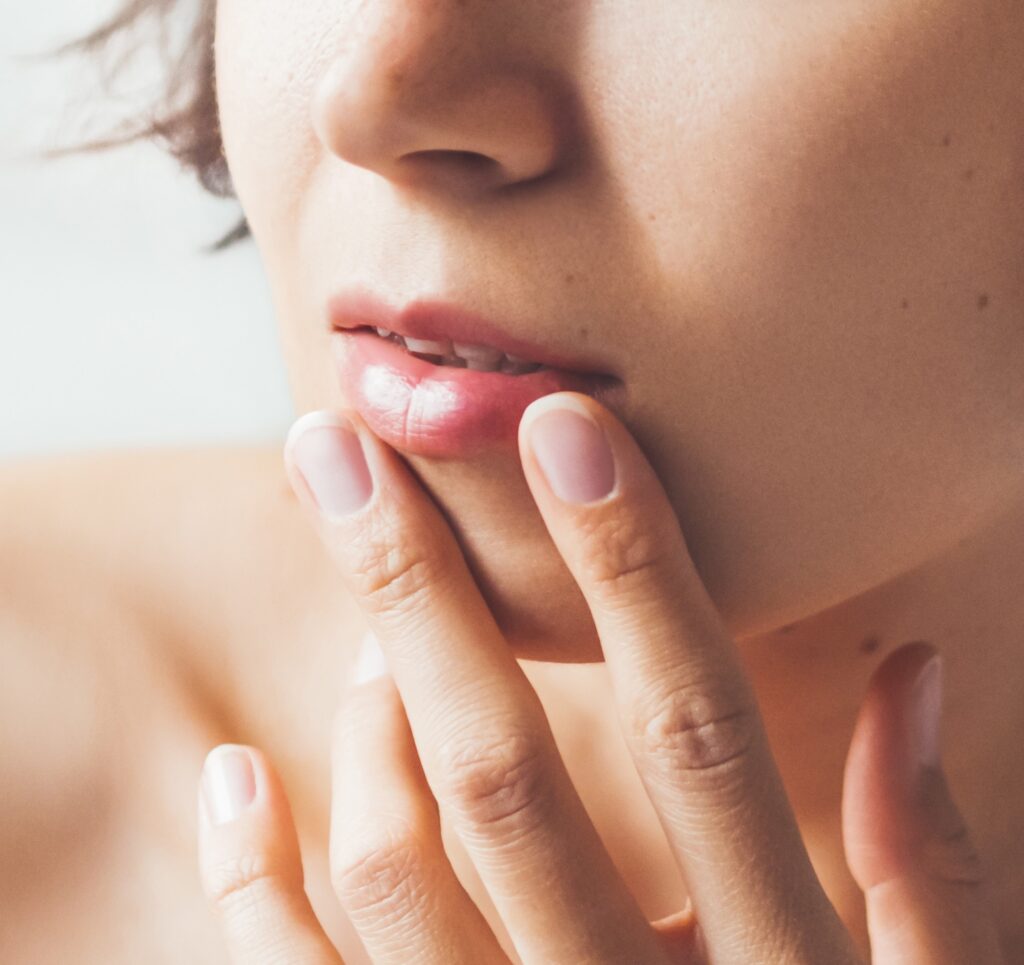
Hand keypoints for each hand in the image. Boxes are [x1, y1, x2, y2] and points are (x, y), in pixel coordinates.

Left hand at [196, 392, 1004, 962]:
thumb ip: (932, 868)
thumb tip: (916, 678)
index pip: (691, 728)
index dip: (632, 566)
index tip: (561, 426)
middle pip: (502, 771)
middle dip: (417, 587)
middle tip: (333, 446)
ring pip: (402, 871)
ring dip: (365, 719)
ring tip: (368, 629)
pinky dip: (254, 885)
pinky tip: (235, 775)